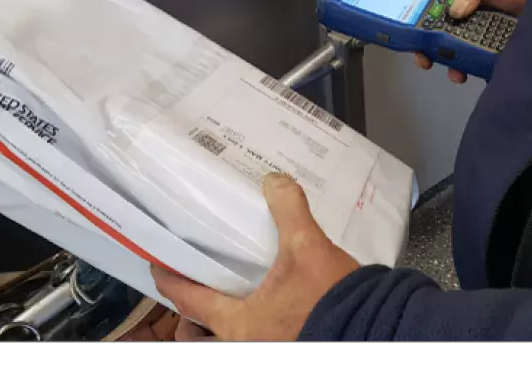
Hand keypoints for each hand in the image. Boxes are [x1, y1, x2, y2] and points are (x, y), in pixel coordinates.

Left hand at [150, 173, 359, 340]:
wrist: (372, 328)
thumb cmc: (334, 304)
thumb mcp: (307, 248)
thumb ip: (288, 211)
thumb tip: (275, 183)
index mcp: (239, 322)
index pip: (188, 299)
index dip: (168, 280)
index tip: (158, 266)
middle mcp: (246, 341)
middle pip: (197, 333)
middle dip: (190, 316)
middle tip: (193, 288)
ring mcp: (266, 347)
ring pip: (225, 340)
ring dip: (218, 324)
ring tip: (226, 300)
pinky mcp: (290, 344)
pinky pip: (255, 337)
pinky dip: (252, 324)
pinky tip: (269, 304)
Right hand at [414, 0, 529, 83]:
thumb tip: (455, 12)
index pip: (430, 9)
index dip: (417, 22)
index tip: (412, 36)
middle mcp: (460, 19)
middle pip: (436, 36)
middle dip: (427, 50)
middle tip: (425, 61)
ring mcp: (473, 36)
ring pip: (452, 52)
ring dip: (448, 64)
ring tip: (454, 74)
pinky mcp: (486, 50)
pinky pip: (472, 62)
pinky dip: (467, 70)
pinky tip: (467, 75)